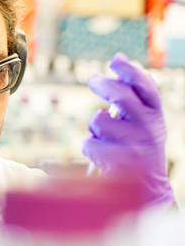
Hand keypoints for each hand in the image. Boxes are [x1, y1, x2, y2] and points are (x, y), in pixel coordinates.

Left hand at [82, 53, 174, 207]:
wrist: (148, 188)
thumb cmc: (138, 146)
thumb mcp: (141, 119)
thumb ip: (131, 93)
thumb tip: (120, 57)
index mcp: (155, 115)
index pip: (146, 87)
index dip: (130, 71)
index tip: (115, 61)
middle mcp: (148, 128)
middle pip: (123, 97)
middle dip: (104, 85)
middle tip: (94, 79)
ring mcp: (134, 145)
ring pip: (99, 120)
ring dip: (94, 126)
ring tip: (103, 136)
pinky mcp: (119, 161)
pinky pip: (90, 143)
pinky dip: (89, 146)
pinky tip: (101, 155)